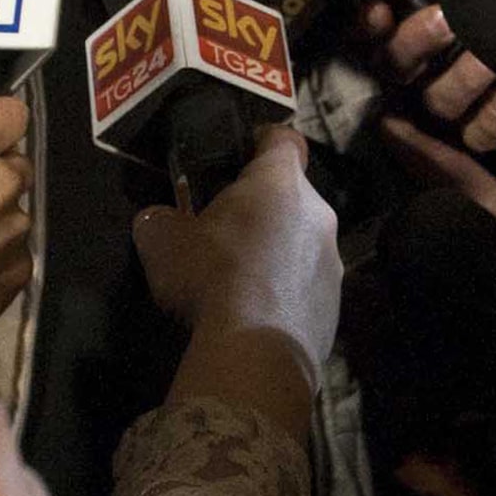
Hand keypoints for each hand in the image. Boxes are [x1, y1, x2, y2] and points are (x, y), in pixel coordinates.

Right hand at [134, 124, 341, 443]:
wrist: (254, 355)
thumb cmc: (209, 276)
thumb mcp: (161, 239)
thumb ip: (161, 218)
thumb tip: (162, 220)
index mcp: (279, 182)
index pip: (283, 140)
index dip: (260, 144)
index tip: (239, 157)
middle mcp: (318, 214)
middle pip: (291, 196)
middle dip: (262, 208)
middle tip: (225, 230)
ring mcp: (333, 264)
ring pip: (302, 243)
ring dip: (276, 252)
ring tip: (239, 282)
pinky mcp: (335, 308)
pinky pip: (306, 287)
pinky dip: (285, 294)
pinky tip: (255, 316)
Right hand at [364, 0, 495, 151]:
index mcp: (407, 21)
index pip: (367, 31)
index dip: (366, 25)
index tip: (380, 9)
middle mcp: (422, 64)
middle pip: (394, 68)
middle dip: (414, 44)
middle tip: (446, 19)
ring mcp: (454, 97)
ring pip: (437, 103)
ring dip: (461, 80)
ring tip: (489, 57)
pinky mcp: (487, 123)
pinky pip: (478, 136)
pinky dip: (490, 119)